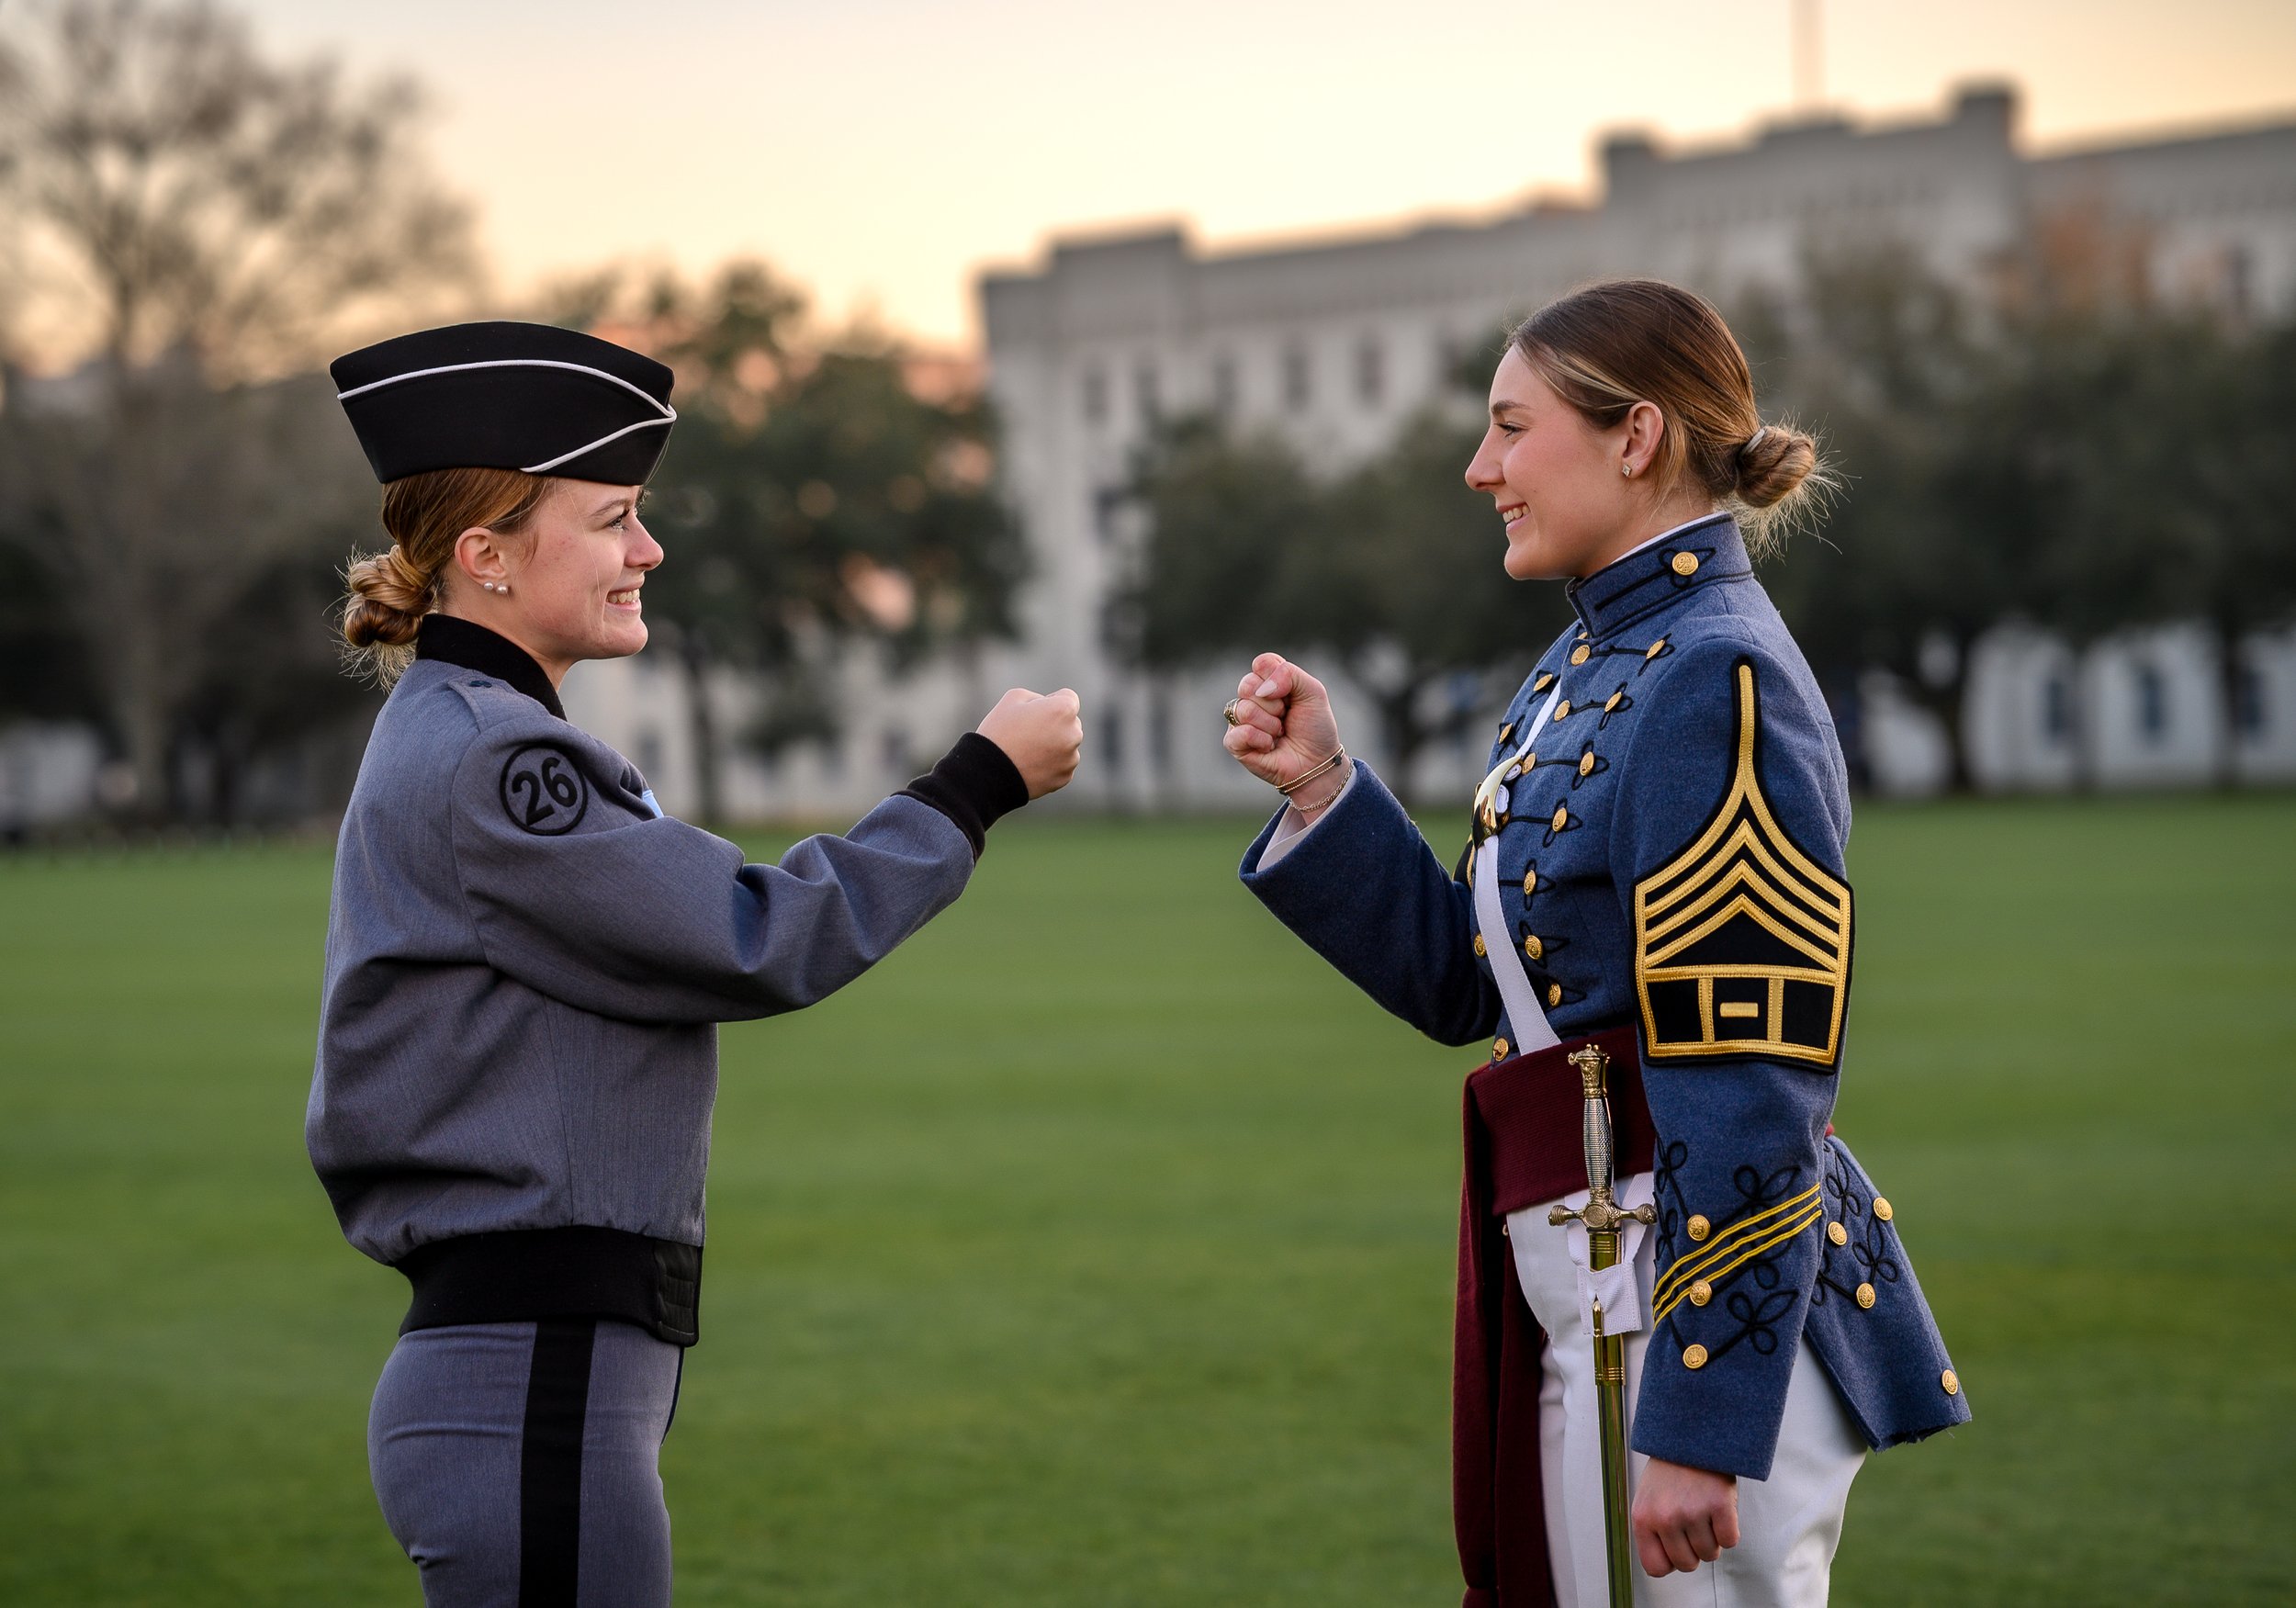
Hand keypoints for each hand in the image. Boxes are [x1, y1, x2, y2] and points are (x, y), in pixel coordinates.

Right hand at [977, 687, 1082, 799]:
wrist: (989, 772)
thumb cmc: (999, 731)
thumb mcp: (1013, 699)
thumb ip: (1038, 697)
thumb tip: (1050, 708)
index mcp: (1063, 710)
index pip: (1068, 697)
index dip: (1050, 701)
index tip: (1034, 711)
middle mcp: (1073, 734)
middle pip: (1070, 722)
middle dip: (1055, 723)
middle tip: (1028, 732)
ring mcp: (1071, 758)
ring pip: (1067, 745)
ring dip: (1055, 744)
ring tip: (1028, 750)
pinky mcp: (1065, 777)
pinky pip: (1062, 764)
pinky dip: (1051, 764)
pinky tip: (1031, 764)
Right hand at [1222, 653, 1345, 810]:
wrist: (1317, 762)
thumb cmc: (1315, 727)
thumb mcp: (1314, 692)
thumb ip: (1289, 674)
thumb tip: (1262, 689)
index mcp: (1269, 681)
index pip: (1261, 663)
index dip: (1277, 677)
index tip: (1292, 694)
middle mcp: (1251, 698)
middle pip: (1248, 684)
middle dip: (1275, 704)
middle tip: (1286, 716)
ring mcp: (1240, 720)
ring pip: (1244, 709)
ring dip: (1270, 724)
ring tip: (1280, 733)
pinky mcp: (1234, 742)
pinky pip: (1239, 733)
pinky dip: (1261, 740)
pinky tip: (1269, 746)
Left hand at [1632, 1457, 1738, 1576]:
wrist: (1691, 1435)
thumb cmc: (1670, 1469)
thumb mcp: (1647, 1498)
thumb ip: (1652, 1531)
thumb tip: (1664, 1564)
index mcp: (1643, 1518)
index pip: (1655, 1568)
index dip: (1670, 1562)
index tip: (1677, 1549)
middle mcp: (1665, 1518)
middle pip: (1686, 1565)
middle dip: (1694, 1550)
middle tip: (1694, 1526)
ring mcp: (1692, 1512)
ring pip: (1710, 1554)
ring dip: (1712, 1538)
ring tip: (1705, 1512)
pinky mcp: (1719, 1505)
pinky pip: (1730, 1541)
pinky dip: (1729, 1530)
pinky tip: (1719, 1510)